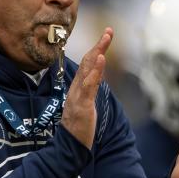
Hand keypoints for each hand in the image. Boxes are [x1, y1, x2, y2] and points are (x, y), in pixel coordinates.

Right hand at [61, 27, 112, 148]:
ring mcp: (78, 96)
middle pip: (87, 62)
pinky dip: (95, 71)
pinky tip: (101, 59)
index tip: (106, 36)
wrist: (69, 146)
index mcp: (77, 88)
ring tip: (106, 38)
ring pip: (87, 70)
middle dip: (98, 46)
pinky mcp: (82, 105)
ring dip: (97, 53)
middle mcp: (76, 88)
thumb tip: (95, 80)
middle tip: (109, 31)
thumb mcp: (85, 106)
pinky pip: (88, 85)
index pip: (87, 65)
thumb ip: (89, 91)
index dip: (96, 50)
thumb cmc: (78, 128)